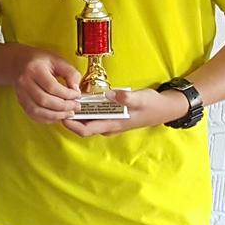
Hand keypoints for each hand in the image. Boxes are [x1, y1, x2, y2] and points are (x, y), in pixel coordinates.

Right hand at [13, 48, 82, 122]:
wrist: (18, 62)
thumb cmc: (39, 60)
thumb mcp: (57, 60)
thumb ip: (70, 73)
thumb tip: (76, 90)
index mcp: (34, 69)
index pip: (52, 87)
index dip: (67, 94)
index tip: (77, 95)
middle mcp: (24, 82)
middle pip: (44, 100)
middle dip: (63, 107)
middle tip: (75, 106)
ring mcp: (20, 93)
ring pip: (37, 111)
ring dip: (55, 115)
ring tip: (68, 114)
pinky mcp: (21, 101)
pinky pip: (33, 115)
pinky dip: (46, 118)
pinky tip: (56, 115)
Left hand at [63, 88, 189, 136]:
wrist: (165, 108)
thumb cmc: (152, 104)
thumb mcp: (141, 98)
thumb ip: (125, 97)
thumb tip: (109, 95)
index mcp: (112, 124)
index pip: (85, 130)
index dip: (71, 124)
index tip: (61, 112)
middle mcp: (108, 126)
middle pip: (82, 126)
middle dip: (69, 117)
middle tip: (59, 103)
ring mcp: (109, 122)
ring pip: (87, 121)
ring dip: (76, 113)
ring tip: (65, 100)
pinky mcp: (111, 117)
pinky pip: (93, 116)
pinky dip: (84, 110)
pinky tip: (79, 99)